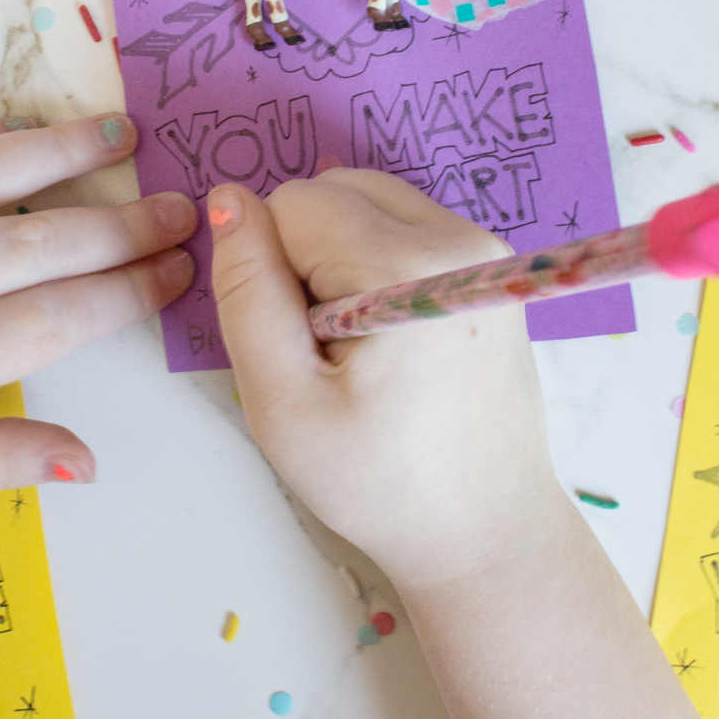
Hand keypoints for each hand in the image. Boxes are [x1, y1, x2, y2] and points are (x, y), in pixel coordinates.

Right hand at [209, 169, 555, 588]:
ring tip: (357, 344)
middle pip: (335, 189)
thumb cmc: (380, 481)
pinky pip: (406, 225)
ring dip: (340, 256)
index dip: (272, 270)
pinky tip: (388, 336)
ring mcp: (484, 246)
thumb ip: (246, 291)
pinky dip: (377, 263)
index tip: (301, 343)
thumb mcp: (283, 401)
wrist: (484, 529)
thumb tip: (227, 198)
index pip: (293, 204)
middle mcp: (458, 236)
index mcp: (406, 264)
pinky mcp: (491, 264)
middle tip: (326, 346)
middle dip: (307, 253)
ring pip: (370, 201)